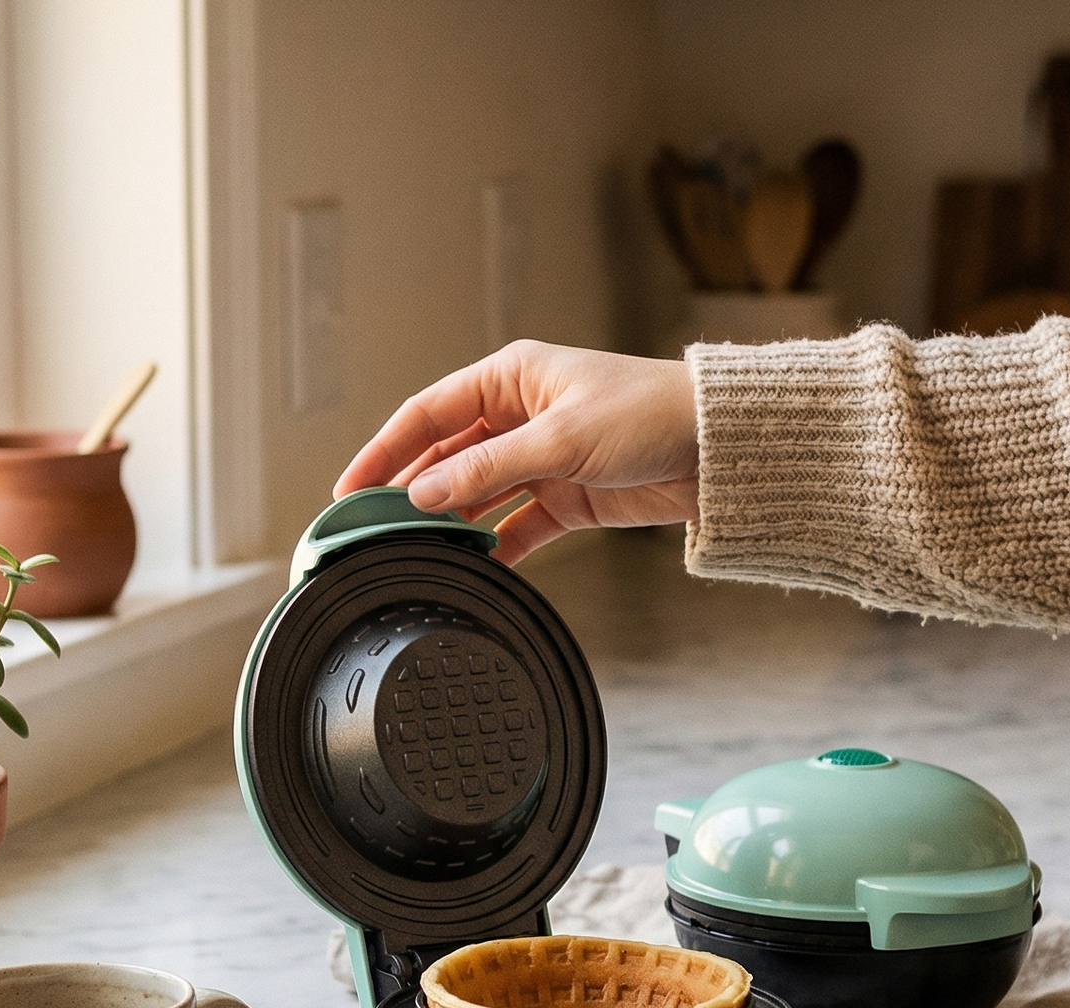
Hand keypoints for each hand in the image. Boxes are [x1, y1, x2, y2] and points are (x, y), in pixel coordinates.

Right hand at [333, 341, 697, 564]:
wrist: (718, 449)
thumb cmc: (650, 415)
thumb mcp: (561, 438)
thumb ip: (488, 468)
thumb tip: (424, 493)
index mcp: (511, 379)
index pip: (428, 414)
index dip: (384, 449)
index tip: (351, 488)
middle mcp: (520, 416)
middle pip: (446, 457)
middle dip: (411, 492)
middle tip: (375, 529)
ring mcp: (541, 460)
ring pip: (477, 495)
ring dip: (451, 522)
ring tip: (416, 551)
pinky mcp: (566, 498)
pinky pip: (516, 526)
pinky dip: (496, 547)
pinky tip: (475, 567)